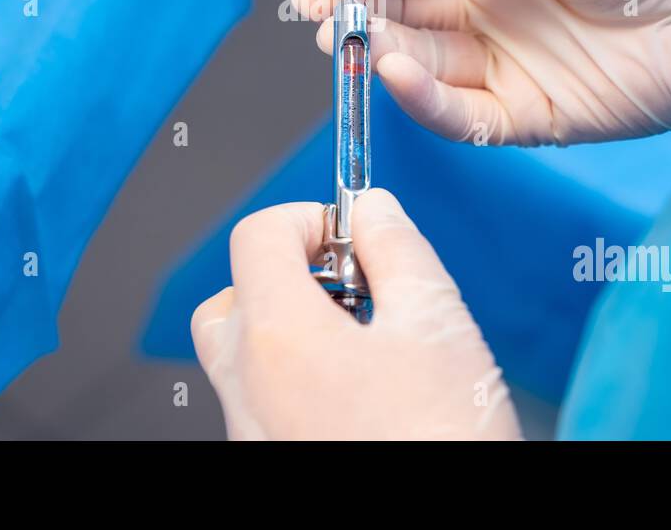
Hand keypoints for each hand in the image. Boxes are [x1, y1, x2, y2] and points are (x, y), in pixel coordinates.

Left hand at [191, 189, 521, 439]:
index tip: (354, 234)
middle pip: (230, 297)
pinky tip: (363, 394)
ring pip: (243, 354)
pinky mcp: (269, 459)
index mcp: (278, 335)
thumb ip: (398, 250)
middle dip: (288, 277)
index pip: (256, 235)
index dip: (309, 217)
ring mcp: (252, 432)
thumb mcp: (437, 326)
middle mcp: (247, 385)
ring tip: (367, 345)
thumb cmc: (439, 442)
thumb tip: (373, 211)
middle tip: (353, 289)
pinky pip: (263, 402)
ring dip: (293, 329)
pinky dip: (299, 379)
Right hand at [293, 0, 670, 145]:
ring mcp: (505, 67)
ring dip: (374, 51)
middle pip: (399, 15)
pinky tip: (391, 70)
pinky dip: (420, 98)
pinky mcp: (528, 117)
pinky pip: (459, 114)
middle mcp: (488, 14)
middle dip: (349, 8)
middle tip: (310, 2)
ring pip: (418, 64)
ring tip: (343, 34)